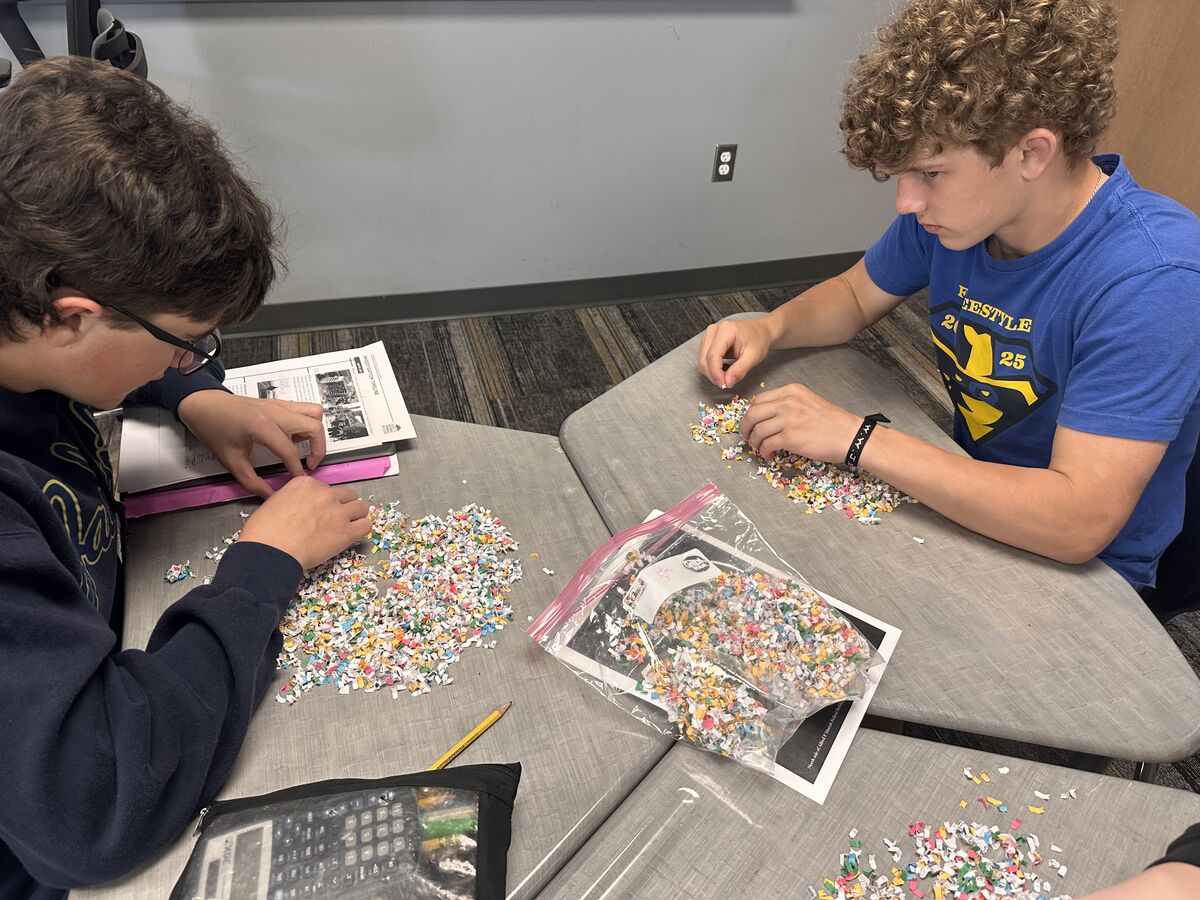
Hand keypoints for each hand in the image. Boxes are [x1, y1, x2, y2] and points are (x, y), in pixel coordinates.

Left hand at [177, 391, 326, 497]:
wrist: (203, 405)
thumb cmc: (214, 431)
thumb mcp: (230, 460)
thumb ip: (252, 482)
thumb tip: (271, 496)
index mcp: (262, 425)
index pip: (290, 450)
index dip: (297, 470)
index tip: (297, 482)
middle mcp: (276, 411)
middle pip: (315, 426)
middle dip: (318, 449)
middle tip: (309, 464)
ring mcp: (279, 404)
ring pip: (315, 412)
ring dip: (315, 432)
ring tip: (302, 447)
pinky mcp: (279, 402)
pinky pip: (304, 409)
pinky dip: (307, 423)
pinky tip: (293, 437)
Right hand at [239, 477, 370, 569]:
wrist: (270, 551)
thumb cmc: (264, 531)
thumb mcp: (274, 502)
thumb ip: (292, 499)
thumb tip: (296, 507)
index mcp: (306, 484)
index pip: (325, 488)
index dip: (322, 501)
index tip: (317, 512)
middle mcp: (325, 494)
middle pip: (346, 495)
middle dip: (342, 505)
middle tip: (333, 519)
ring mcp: (338, 512)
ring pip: (361, 507)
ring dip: (355, 515)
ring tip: (347, 526)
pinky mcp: (346, 532)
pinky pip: (365, 525)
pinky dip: (361, 529)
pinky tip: (352, 535)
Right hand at [697, 316, 778, 389]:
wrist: (760, 331)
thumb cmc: (758, 340)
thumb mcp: (753, 356)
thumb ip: (740, 370)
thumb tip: (727, 383)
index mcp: (726, 330)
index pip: (713, 355)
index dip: (716, 373)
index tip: (724, 385)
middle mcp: (714, 330)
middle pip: (704, 358)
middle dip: (714, 375)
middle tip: (727, 383)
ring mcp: (709, 335)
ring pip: (703, 360)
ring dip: (713, 372)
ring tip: (728, 374)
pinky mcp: (708, 341)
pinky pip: (705, 359)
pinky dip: (713, 368)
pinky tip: (725, 368)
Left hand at [739, 383, 862, 462]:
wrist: (849, 435)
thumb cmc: (832, 422)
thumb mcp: (808, 402)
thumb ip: (788, 404)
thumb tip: (766, 416)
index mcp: (791, 391)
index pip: (759, 399)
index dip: (751, 413)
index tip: (751, 422)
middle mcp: (787, 402)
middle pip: (753, 413)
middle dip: (746, 427)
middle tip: (747, 436)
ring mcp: (788, 419)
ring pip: (757, 430)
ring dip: (755, 442)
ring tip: (760, 447)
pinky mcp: (789, 437)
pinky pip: (766, 444)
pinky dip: (764, 451)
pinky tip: (769, 454)